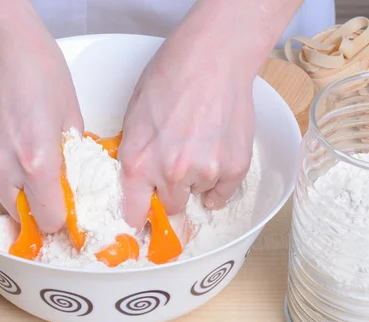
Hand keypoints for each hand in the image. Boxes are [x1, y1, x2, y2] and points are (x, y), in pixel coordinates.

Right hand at [0, 10, 82, 232]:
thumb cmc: (37, 67)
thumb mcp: (71, 114)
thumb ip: (71, 156)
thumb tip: (71, 179)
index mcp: (36, 161)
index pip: (49, 219)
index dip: (62, 220)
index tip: (68, 215)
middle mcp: (2, 168)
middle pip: (22, 217)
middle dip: (38, 210)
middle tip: (51, 194)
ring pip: (2, 199)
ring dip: (18, 194)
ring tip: (29, 165)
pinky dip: (0, 173)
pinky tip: (9, 147)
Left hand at [118, 27, 255, 229]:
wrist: (212, 56)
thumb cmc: (169, 77)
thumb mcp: (133, 117)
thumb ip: (135, 154)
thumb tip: (138, 181)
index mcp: (138, 163)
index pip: (133, 213)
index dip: (139, 214)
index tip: (143, 216)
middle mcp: (170, 174)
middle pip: (169, 208)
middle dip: (170, 193)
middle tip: (176, 167)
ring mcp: (205, 172)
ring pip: (198, 197)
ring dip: (196, 181)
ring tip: (199, 145)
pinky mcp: (235, 167)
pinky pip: (223, 194)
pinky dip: (219, 182)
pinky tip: (216, 154)